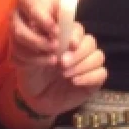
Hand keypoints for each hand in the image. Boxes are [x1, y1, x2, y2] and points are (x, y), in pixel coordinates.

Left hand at [10, 0, 106, 115]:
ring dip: (83, 65)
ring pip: (98, 56)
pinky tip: (74, 82)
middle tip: (62, 64)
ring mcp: (87, 63)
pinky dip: (89, 77)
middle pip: (90, 41)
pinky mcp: (93, 79)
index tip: (70, 43)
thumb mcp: (27, 58)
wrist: (34, 99)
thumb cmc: (31, 74)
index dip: (76, 34)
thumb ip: (37, 44)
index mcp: (64, 39)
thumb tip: (48, 34)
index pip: (76, 28)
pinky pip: (102, 73)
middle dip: (78, 53)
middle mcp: (78, 48)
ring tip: (65, 74)